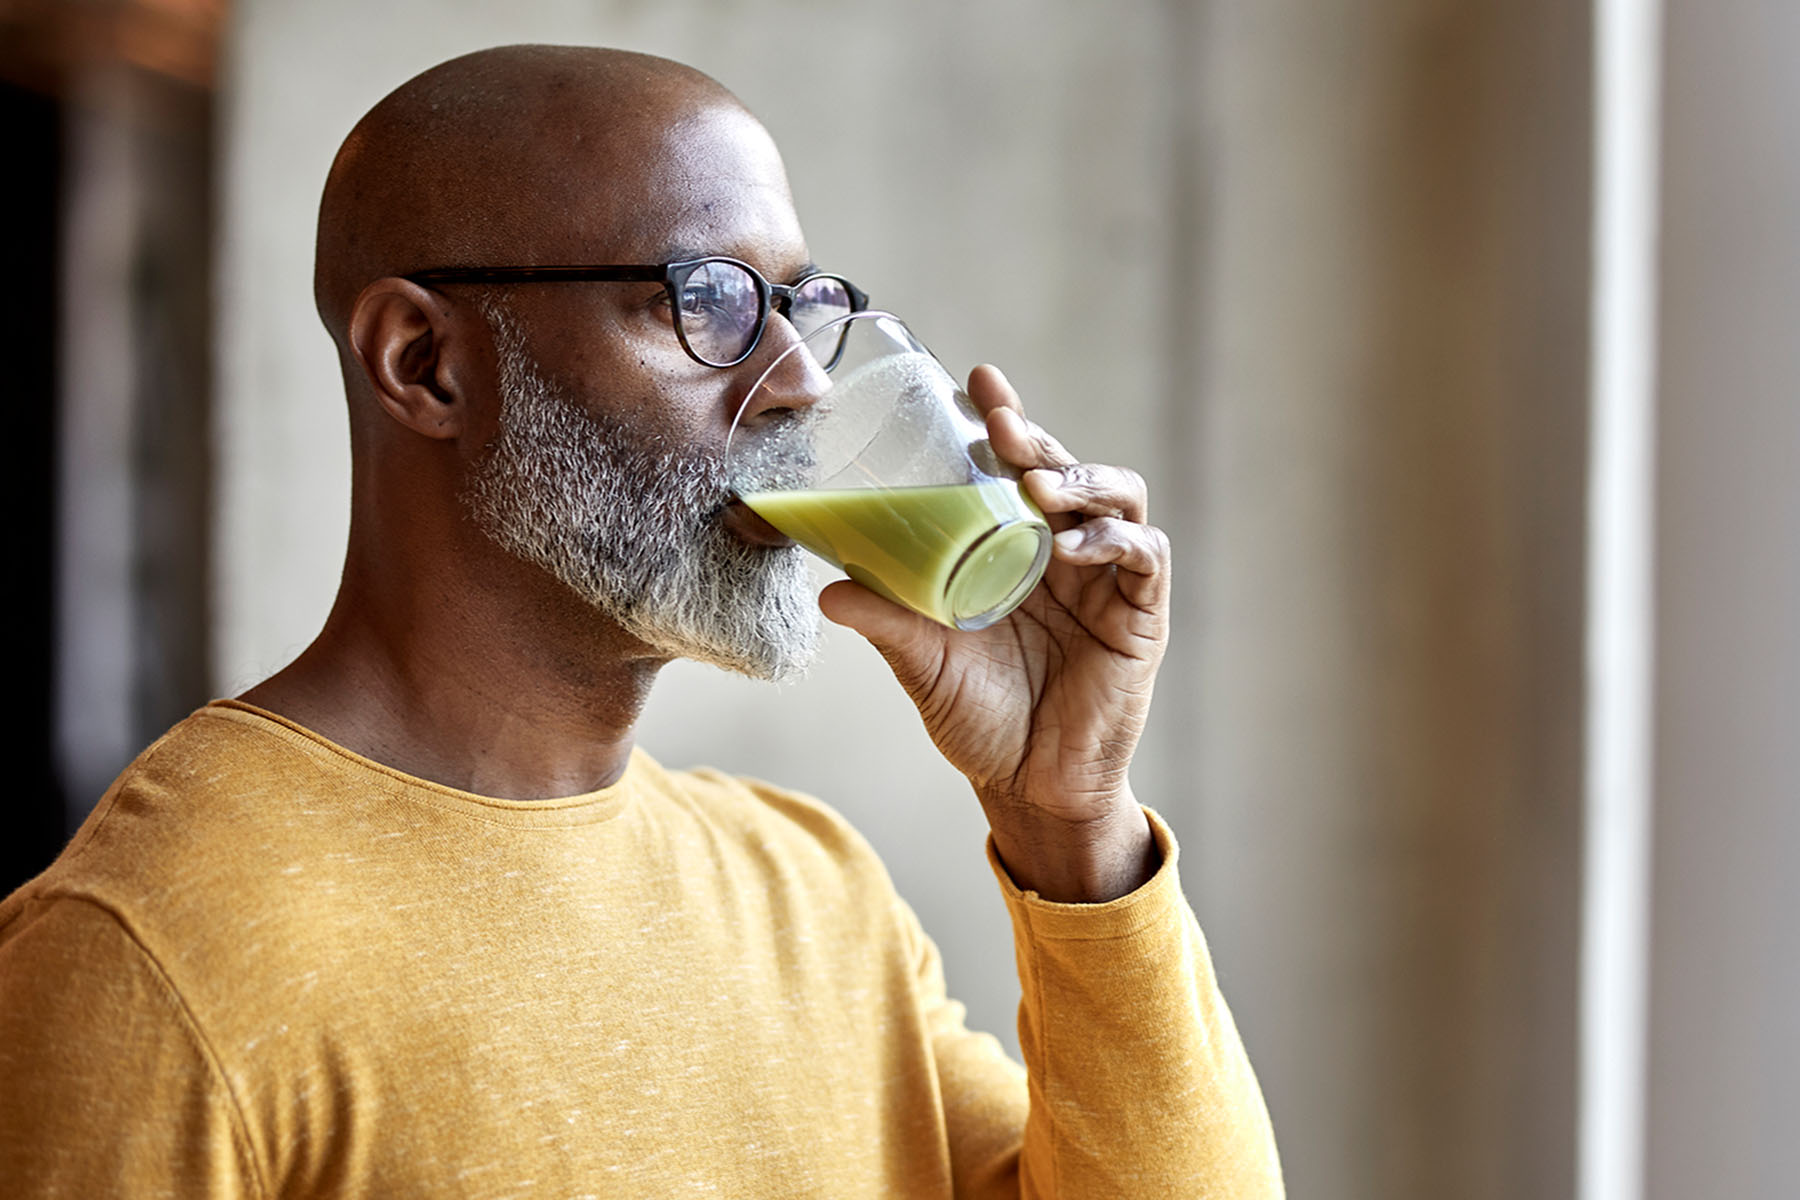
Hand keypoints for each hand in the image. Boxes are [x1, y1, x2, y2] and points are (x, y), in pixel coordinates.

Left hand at [818, 365, 1169, 901]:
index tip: (978, 380)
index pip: (1018, 467)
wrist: (1029, 789)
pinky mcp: (1141, 615)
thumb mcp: (922, 662)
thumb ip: (885, 620)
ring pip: (1119, 497)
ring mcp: (1108, 580)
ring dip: (1081, 480)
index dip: (1006, 420)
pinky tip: (1072, 546)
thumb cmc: (979, 720)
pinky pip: (1143, 556)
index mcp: (1018, 548)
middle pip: (1066, 469)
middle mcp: (1067, 552)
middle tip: (1000, 425)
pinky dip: (1113, 540)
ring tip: (1038, 486)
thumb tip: (825, 587)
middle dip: (1037, 438)